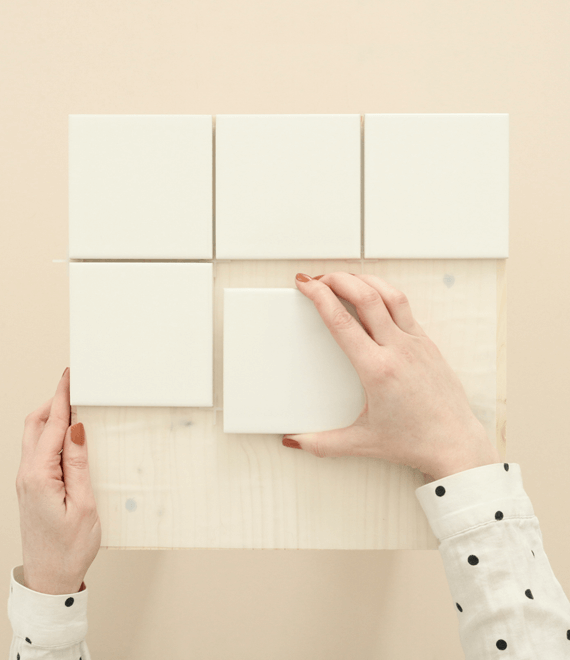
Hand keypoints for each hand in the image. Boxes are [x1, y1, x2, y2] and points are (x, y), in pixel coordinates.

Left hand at [16, 367, 100, 593]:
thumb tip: (77, 429)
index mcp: (40, 476)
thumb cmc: (69, 548)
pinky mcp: (32, 487)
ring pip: (34, 436)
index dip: (62, 397)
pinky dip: (51, 434)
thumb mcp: (84, 504)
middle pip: (35, 424)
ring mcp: (27, 481)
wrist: (50, 579)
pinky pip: (38, 450)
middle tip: (75, 386)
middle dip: (54, 401)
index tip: (70, 376)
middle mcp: (28, 474)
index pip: (51, 425)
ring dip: (51, 417)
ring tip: (75, 406)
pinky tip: (68, 435)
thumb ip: (78, 463)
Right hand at [282, 272, 500, 482]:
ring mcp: (416, 343)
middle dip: (338, 279)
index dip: (319, 296)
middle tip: (319, 277)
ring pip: (390, 295)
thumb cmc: (414, 441)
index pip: (341, 321)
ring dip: (364, 280)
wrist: (455, 443)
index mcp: (377, 370)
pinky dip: (385, 293)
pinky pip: (405, 307)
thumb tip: (294, 441)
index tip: (306, 284)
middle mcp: (398, 350)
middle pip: (366, 296)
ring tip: (346, 278)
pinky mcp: (428, 343)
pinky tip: (375, 296)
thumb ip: (322, 443)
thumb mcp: (362, 442)